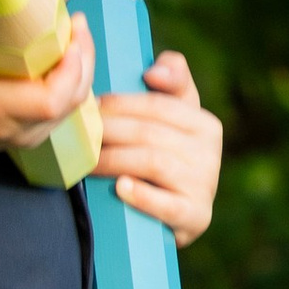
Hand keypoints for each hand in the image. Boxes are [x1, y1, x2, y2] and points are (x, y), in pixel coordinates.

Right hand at [0, 0, 97, 159]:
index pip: (49, 101)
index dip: (72, 69)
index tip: (72, 33)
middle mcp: (9, 129)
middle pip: (70, 102)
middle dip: (84, 61)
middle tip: (78, 24)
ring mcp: (21, 139)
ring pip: (71, 108)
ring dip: (81, 71)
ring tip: (75, 35)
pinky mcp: (28, 138)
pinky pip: (63, 112)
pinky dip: (72, 84)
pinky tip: (67, 58)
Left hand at [95, 49, 221, 246]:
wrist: (174, 217)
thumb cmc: (165, 159)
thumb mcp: (172, 120)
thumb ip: (171, 81)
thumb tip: (154, 71)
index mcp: (205, 124)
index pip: (158, 106)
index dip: (120, 104)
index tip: (91, 106)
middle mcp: (210, 153)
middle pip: (150, 133)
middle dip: (109, 131)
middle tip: (78, 134)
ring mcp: (205, 186)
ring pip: (152, 162)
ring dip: (113, 160)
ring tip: (87, 161)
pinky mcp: (196, 217)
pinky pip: (168, 205)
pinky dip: (142, 196)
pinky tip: (120, 188)